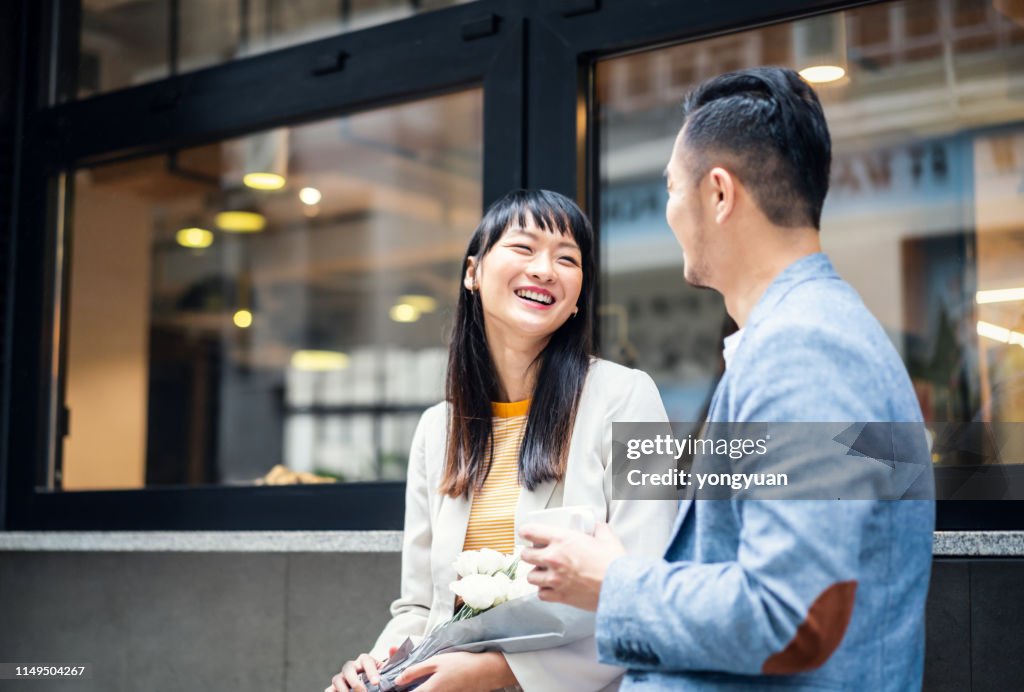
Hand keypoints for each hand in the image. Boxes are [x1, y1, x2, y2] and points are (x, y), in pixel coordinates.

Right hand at [326, 647, 395, 691]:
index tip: (377, 682)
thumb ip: (391, 660)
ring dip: (343, 689)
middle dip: (355, 681)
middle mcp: (351, 667)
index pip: (366, 660)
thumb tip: (393, 647)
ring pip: (337, 679)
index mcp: (365, 661)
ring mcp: (341, 677)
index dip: (371, 671)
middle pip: (348, 668)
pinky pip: (329, 689)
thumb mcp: (387, 671)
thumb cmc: (379, 678)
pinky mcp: (334, 687)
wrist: (372, 685)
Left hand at [394, 651, 515, 691]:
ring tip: (415, 682)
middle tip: (402, 683)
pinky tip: (429, 683)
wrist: (485, 671)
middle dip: (408, 689)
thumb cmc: (461, 663)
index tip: (392, 686)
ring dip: (418, 689)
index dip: (398, 691)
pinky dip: (427, 689)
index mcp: (429, 691)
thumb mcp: (436, 661)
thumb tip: (397, 680)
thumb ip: (415, 671)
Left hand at [518, 522, 625, 610]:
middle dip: (530, 554)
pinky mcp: (559, 596)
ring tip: (546, 573)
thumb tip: (597, 527)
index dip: (526, 533)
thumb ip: (598, 530)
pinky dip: (545, 591)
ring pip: (530, 576)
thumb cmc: (613, 564)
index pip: (530, 532)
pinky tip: (553, 587)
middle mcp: (554, 558)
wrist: (620, 588)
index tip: (527, 535)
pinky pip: (541, 594)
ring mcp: (555, 578)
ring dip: (537, 574)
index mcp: (562, 539)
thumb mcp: (606, 539)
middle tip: (537, 555)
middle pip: (525, 555)